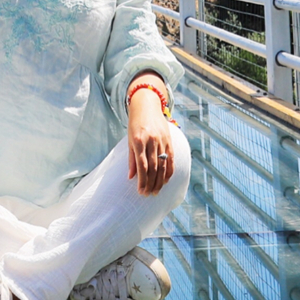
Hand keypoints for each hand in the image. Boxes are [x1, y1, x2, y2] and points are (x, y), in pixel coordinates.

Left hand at [126, 80, 175, 195]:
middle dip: (151, 183)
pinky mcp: (169, 139)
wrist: (146, 105)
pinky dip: (169, 170)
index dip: (142, 181)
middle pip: (153, 167)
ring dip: (160, 180)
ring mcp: (161, 140)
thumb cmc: (135, 123)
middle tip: (148, 194)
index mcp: (138, 141)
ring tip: (156, 191)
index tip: (141, 192)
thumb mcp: (129, 139)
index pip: (142, 165)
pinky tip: (166, 180)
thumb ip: (131, 159)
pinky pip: (170, 158)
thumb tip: (131, 177)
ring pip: (162, 164)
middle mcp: (151, 141)